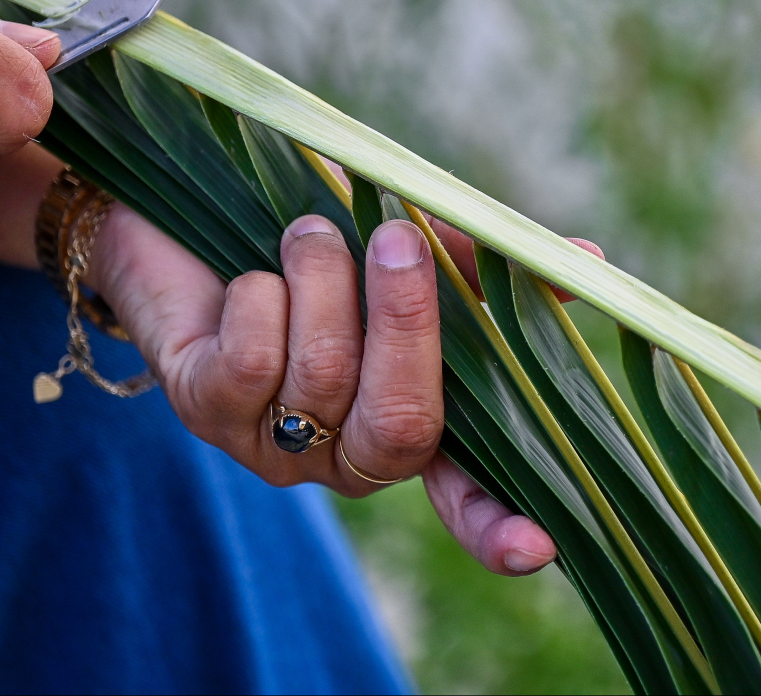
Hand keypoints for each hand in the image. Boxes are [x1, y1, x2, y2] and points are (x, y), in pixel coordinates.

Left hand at [86, 201, 604, 574]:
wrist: (173, 213)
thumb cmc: (302, 237)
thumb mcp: (394, 242)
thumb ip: (474, 262)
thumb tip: (587, 265)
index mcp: (399, 419)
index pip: (458, 495)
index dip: (494, 523)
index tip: (539, 546)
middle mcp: (335, 452)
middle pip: (399, 426)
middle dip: (406, 327)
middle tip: (396, 242)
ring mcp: (268, 441)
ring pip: (322, 379)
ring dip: (322, 282)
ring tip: (307, 231)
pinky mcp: (201, 409)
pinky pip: (253, 364)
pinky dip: (263, 297)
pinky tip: (253, 274)